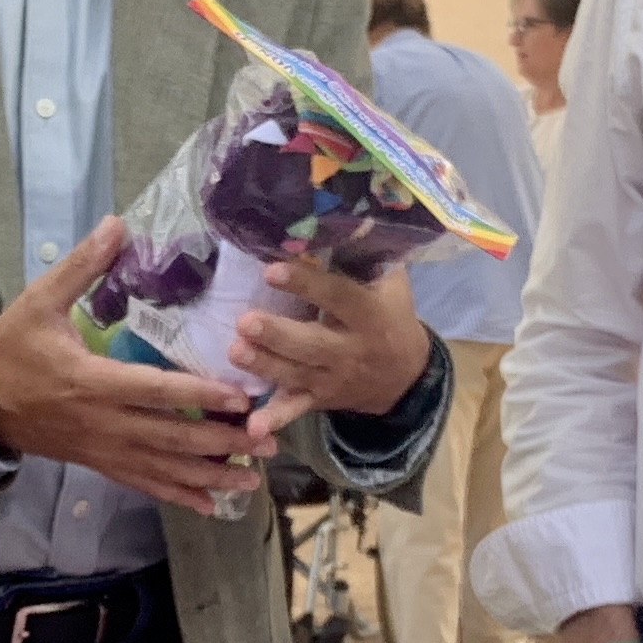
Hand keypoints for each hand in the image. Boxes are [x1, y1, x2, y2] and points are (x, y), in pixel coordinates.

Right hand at [0, 219, 274, 513]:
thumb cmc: (12, 348)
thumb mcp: (39, 300)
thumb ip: (81, 266)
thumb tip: (116, 225)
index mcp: (91, 380)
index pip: (154, 390)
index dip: (199, 395)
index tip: (240, 397)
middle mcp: (102, 422)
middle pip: (169, 437)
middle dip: (220, 442)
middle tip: (266, 442)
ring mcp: (102, 448)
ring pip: (162, 468)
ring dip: (209, 476)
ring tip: (251, 481)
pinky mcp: (99, 463)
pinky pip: (143, 483)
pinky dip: (177, 495)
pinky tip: (209, 505)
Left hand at [230, 253, 431, 440]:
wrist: (407, 377)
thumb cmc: (392, 317)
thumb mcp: (391, 285)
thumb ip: (368, 256)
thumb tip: (348, 215)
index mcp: (369, 316)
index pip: (337, 297)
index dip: (307, 284)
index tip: (272, 270)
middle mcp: (351, 350)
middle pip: (312, 344)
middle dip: (277, 334)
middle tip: (245, 321)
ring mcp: (334, 379)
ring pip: (297, 374)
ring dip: (265, 365)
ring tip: (235, 350)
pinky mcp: (320, 399)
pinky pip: (296, 410)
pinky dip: (275, 420)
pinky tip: (252, 427)